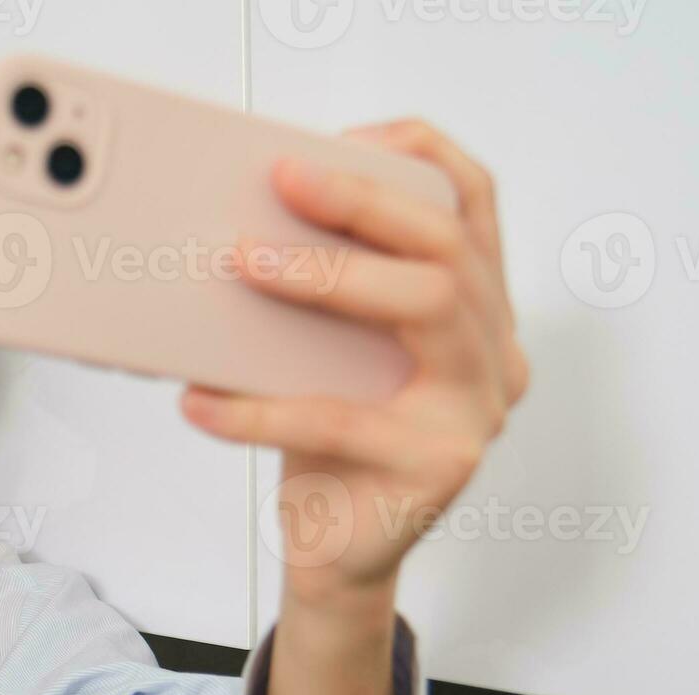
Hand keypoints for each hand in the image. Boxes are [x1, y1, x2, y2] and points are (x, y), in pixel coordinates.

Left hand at [182, 119, 527, 606]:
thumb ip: (324, 291)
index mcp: (479, 310)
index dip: (419, 156)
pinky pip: (344, 421)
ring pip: (429, 309)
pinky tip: (201, 401)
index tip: (344, 139)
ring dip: (328, 277)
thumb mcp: (329, 350)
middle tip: (282, 179)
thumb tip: (250, 217)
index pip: (477, 203)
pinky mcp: (442, 468)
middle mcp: (497, 354)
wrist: (339, 551)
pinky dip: (260, 410)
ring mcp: (479, 411)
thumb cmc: (332, 441)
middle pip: (450, 250)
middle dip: (365, 201)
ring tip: (243, 262)